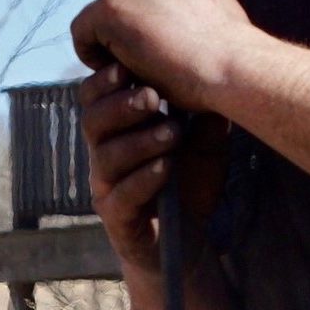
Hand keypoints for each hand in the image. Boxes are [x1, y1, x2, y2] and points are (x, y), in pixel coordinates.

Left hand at [72, 0, 255, 111]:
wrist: (229, 62)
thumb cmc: (227, 40)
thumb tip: (163, 2)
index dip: (145, 8)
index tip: (160, 34)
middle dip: (128, 20)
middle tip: (147, 51)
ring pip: (102, 12)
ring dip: (114, 37)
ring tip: (137, 63)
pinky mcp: (108, 7)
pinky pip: (81, 31)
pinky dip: (91, 52)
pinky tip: (117, 69)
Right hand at [81, 62, 229, 272]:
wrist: (186, 242)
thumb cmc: (188, 186)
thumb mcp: (203, 144)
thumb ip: (202, 114)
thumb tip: (217, 76)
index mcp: (116, 131)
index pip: (94, 98)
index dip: (104, 81)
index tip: (127, 66)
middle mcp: (104, 156)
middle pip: (92, 122)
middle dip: (120, 105)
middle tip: (152, 98)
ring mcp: (107, 189)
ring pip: (107, 158)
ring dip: (140, 142)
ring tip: (172, 134)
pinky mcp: (117, 220)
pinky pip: (122, 196)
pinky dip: (144, 179)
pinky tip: (165, 168)